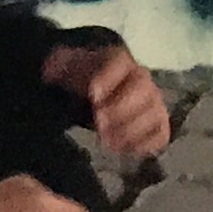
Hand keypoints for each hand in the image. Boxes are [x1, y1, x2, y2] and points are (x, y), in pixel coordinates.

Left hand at [42, 39, 170, 159]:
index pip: (119, 62)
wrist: (97, 90)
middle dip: (121, 106)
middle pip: (142, 87)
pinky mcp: (157, 124)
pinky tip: (124, 151)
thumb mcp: (65, 68)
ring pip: (154, 111)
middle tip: (99, 123)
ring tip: (108, 142)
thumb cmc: (81, 79)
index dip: (108, 77)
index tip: (92, 95)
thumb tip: (51, 73)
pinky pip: (161, 133)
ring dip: (132, 128)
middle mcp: (140, 78)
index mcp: (117, 60)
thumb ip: (57, 67)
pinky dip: (146, 144)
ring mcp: (152, 102)